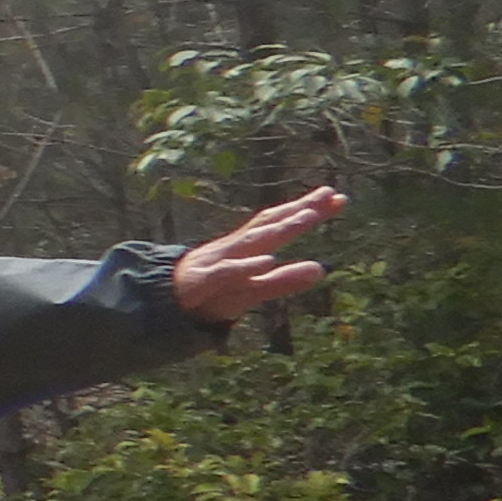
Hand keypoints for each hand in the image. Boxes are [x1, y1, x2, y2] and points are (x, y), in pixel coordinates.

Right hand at [169, 185, 344, 324]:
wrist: (163, 305)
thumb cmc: (212, 294)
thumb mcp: (253, 289)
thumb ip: (285, 280)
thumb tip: (321, 269)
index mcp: (247, 248)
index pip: (279, 222)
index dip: (307, 209)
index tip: (338, 197)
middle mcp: (235, 247)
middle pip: (270, 224)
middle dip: (300, 210)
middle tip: (332, 196)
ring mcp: (219, 261)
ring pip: (253, 242)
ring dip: (280, 229)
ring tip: (307, 218)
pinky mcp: (204, 280)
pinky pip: (228, 271)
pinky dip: (247, 265)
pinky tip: (267, 261)